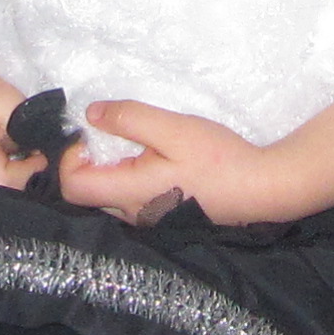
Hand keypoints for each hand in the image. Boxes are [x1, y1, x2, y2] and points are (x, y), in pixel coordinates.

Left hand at [62, 101, 262, 223]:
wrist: (262, 189)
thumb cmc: (218, 158)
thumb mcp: (173, 128)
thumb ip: (130, 118)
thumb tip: (92, 115)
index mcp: (129, 193)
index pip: (72, 186)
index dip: (71, 157)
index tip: (93, 132)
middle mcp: (133, 214)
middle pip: (87, 193)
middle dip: (89, 161)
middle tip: (114, 134)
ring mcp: (148, 219)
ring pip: (109, 197)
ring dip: (111, 169)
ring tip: (137, 145)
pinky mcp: (163, 217)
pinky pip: (130, 199)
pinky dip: (129, 177)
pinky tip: (154, 160)